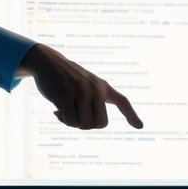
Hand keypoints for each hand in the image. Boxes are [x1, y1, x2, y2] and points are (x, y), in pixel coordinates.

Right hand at [17, 43, 142, 129]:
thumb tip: (90, 124)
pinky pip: (71, 121)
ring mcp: (81, 92)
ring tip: (65, 111)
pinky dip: (64, 120)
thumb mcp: (84, 85)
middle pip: (100, 124)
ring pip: (85, 125)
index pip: (122, 101)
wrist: (47, 62)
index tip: (140, 126)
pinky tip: (56, 111)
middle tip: (76, 115)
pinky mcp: (66, 96)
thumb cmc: (66, 78)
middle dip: (87, 125)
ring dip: (73, 123)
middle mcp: (96, 88)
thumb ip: (91, 103)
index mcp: (103, 86)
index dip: (131, 115)